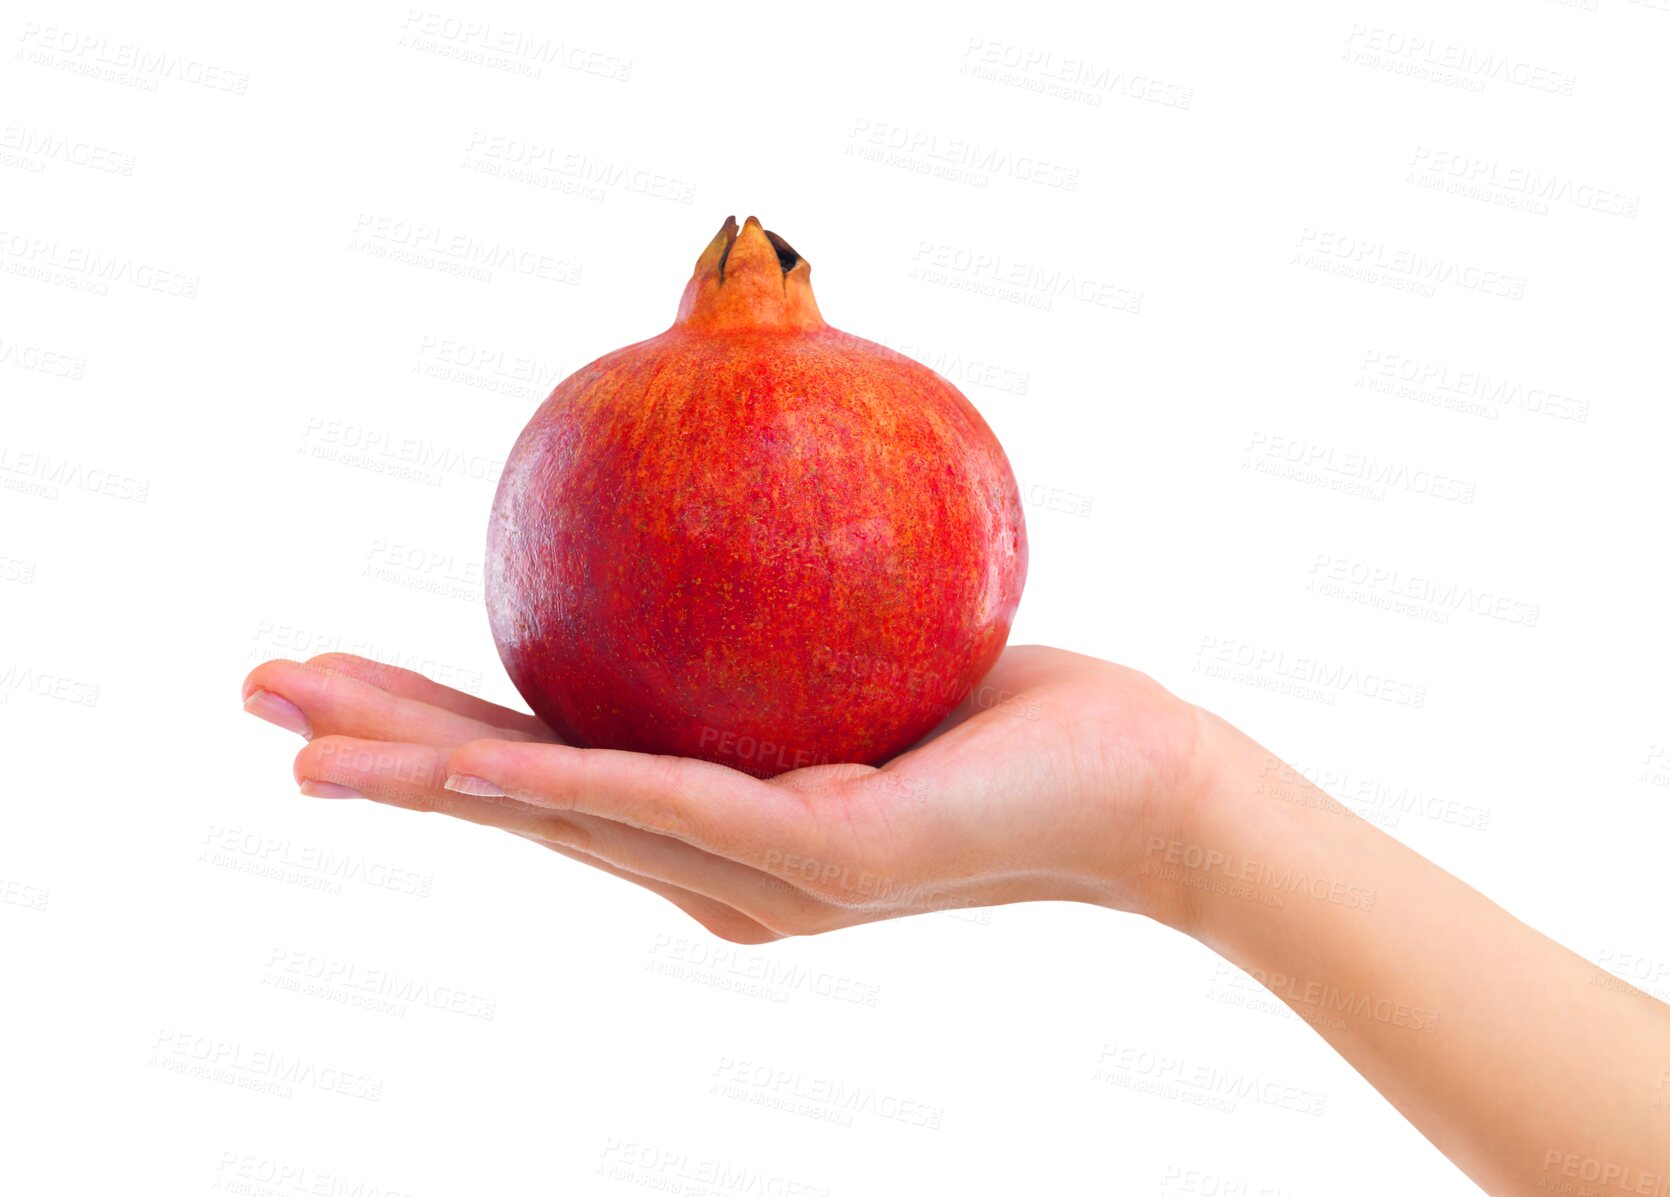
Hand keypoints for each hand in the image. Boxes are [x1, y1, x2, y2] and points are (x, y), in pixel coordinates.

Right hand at [240, 647, 1209, 941]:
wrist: (1145, 785)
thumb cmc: (1011, 706)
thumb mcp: (859, 636)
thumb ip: (766, 606)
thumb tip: (716, 475)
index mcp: (712, 829)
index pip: (547, 770)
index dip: (430, 733)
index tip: (331, 682)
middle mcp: (716, 874)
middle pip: (521, 805)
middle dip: (383, 755)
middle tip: (256, 699)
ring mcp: (762, 884)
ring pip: (566, 817)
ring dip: (430, 779)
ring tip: (308, 739)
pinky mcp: (824, 864)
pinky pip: (674, 802)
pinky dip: (566, 782)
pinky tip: (476, 762)